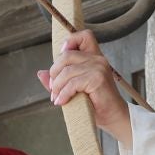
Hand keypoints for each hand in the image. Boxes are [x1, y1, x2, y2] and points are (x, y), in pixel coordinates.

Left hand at [40, 29, 131, 144]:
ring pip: (67, 71)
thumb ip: (59, 80)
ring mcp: (99, 68)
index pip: (84, 36)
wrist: (113, 118)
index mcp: (95, 57)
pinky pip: (72, 83)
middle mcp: (98, 59)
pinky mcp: (97, 79)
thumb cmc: (95, 104)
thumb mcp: (74, 89)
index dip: (70, 42)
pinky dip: (64, 94)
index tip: (61, 60)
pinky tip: (61, 102)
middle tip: (54, 89)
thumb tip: (41, 73)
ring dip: (57, 87)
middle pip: (66, 55)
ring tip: (57, 98)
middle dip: (54, 72)